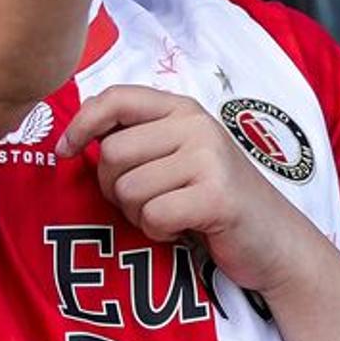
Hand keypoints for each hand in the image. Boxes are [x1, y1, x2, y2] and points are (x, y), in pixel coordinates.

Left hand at [56, 85, 316, 294]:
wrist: (275, 242)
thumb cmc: (214, 202)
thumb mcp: (179, 157)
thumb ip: (139, 140)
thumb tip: (74, 139)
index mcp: (183, 110)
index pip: (116, 98)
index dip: (81, 123)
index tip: (64, 151)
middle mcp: (197, 125)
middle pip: (112, 153)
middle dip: (114, 189)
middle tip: (146, 203)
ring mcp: (209, 158)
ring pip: (128, 189)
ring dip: (140, 215)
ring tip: (172, 215)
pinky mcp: (216, 196)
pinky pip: (153, 215)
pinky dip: (159, 232)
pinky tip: (184, 229)